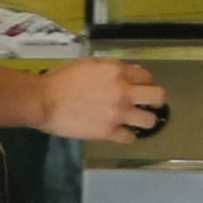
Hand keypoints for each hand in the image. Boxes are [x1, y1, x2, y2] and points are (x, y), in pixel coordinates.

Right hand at [32, 58, 165, 142]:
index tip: (139, 87)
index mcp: (117, 71)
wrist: (44, 101)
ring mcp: (118, 114)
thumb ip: (110, 69)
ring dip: (144, 120)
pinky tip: (120, 133)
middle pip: (158, 96)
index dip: (144, 82)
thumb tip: (126, 74)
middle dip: (156, 100)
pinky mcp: (109, 132)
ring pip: (150, 120)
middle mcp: (123, 91)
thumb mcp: (88, 64)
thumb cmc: (61, 79)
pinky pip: (130, 138)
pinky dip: (126, 136)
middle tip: (148, 104)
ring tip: (136, 120)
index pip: (146, 76)